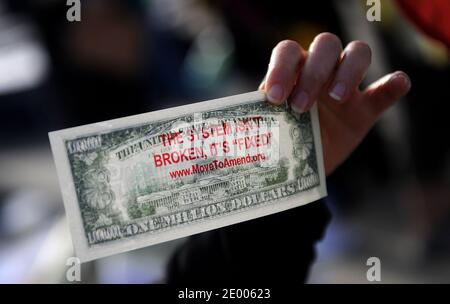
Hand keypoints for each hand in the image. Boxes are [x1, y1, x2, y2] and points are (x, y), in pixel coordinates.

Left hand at [259, 34, 410, 175]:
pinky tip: (397, 83)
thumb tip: (249, 124)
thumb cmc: (282, 139)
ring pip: (357, 53)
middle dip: (314, 72)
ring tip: (338, 98)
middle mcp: (320, 69)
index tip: (274, 97)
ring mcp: (346, 86)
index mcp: (292, 69)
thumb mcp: (272, 128)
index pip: (289, 51)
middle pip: (326, 45)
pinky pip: (386, 89)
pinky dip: (394, 84)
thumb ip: (266, 117)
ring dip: (349, 71)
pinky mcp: (366, 108)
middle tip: (300, 106)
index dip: (281, 69)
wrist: (300, 165)